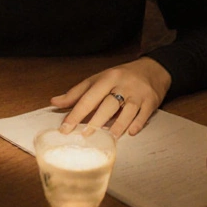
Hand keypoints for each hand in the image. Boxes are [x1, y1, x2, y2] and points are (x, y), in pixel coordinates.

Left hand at [51, 57, 171, 137]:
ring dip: (118, 125)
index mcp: (107, 78)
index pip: (89, 97)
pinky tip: (130, 133)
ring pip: (128, 110)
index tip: (65, 128)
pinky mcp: (151, 101)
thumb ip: (77, 93)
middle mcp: (122, 85)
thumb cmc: (120, 77)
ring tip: (108, 138)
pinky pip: (144, 114)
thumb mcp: (98, 80)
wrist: (152, 69)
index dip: (76, 113)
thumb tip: (54, 102)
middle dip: (96, 120)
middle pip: (108, 104)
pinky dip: (137, 124)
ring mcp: (138, 93)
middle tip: (85, 135)